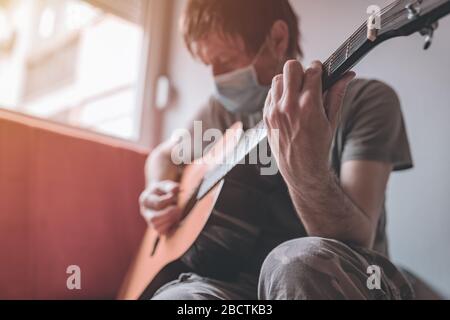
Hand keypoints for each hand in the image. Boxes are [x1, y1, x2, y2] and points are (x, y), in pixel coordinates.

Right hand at [139, 180, 181, 234]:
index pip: (158, 203)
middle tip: (177, 208)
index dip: (169, 200)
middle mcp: (145, 212)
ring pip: (157, 227)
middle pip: (154, 218)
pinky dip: (170, 226)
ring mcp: (149, 221)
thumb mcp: (167, 185)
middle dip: (169, 214)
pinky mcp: (156, 228)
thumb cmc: (164, 190)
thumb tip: (176, 189)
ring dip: (170, 220)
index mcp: (145, 200)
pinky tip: (175, 219)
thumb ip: (171, 186)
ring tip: (176, 212)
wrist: (161, 196)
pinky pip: (161, 232)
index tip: (174, 196)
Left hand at [264, 60, 354, 191]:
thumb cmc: (319, 147)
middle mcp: (289, 106)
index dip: (318, 69)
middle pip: (291, 67)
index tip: (320, 71)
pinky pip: (270, 94)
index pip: (312, 71)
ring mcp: (274, 111)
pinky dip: (279, 95)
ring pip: (278, 79)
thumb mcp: (332, 120)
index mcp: (309, 106)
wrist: (301, 169)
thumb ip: (337, 94)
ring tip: (296, 93)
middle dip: (301, 70)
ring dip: (288, 82)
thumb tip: (347, 75)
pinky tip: (288, 105)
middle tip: (306, 81)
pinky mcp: (266, 116)